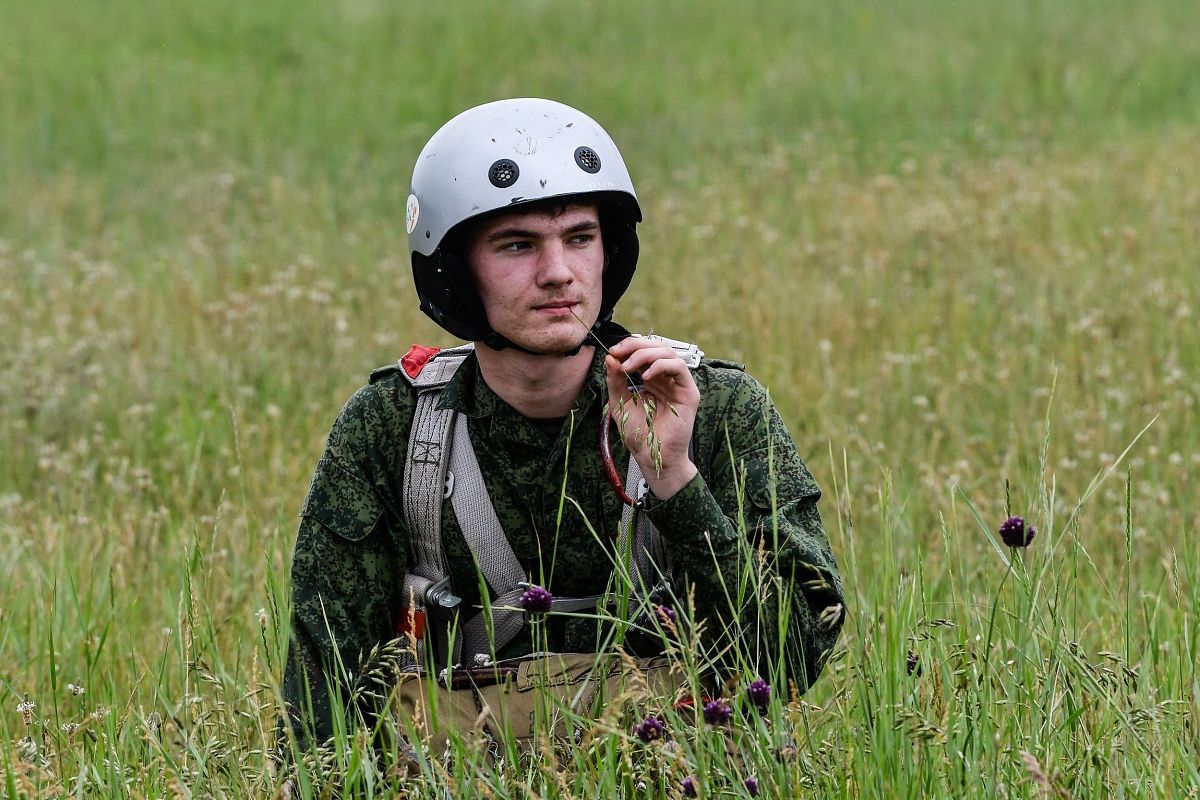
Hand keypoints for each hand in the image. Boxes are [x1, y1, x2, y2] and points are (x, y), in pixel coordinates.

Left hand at [604, 337, 699, 499]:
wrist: (652, 455)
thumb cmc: (638, 434)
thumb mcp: (619, 403)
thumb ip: (615, 381)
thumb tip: (610, 357)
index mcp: (652, 379)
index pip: (644, 351)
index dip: (629, 346)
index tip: (613, 351)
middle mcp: (666, 378)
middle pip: (656, 347)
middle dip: (635, 346)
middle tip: (619, 353)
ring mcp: (678, 384)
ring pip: (668, 353)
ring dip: (645, 354)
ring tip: (629, 367)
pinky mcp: (689, 392)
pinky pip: (679, 367)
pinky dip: (661, 366)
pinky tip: (645, 377)